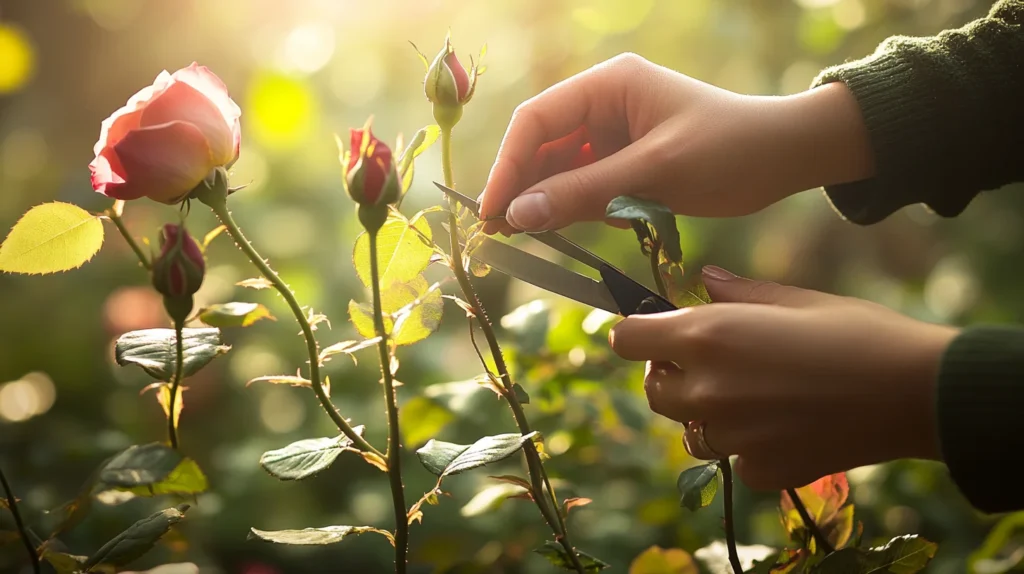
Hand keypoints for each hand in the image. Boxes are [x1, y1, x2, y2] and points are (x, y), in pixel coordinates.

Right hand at [479, 53, 874, 233]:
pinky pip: (586, 187)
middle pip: (543, 146)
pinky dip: (578, 210)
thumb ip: (585, 193)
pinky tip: (575, 228)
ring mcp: (615, 135)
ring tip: (526, 236)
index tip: (492, 209)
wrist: (786, 159)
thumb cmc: (729, 150)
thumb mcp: (655, 173)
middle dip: (523, 187)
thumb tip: (519, 215)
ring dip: (548, 202)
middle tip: (501, 232)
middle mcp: (605, 105)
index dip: (508, 164)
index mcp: (609, 85)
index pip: (538, 120)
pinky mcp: (627, 163)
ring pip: (561, 171)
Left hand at [608, 265, 958, 489]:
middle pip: (655, 389)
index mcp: (708, 336)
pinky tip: (784, 426)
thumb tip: (703, 279)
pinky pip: (734, 459)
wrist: (916, 393)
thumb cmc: (858, 331)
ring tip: (752, 395)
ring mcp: (731, 436)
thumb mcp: (795, 298)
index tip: (655, 330)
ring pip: (690, 429)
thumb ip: (738, 292)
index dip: (636, 332)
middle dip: (670, 373)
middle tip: (709, 361)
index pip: (627, 339)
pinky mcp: (759, 470)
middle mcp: (707, 389)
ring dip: (706, 413)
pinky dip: (748, 446)